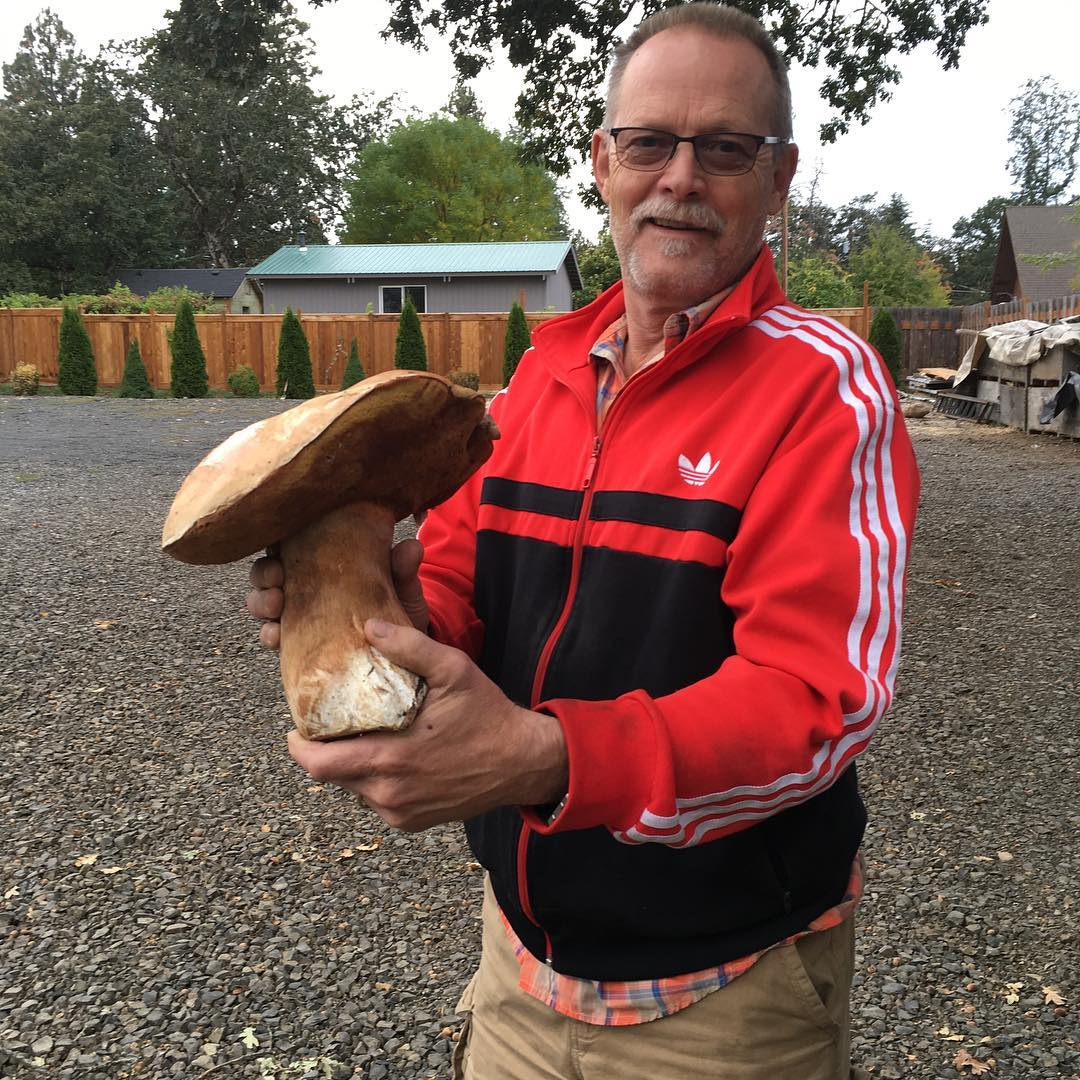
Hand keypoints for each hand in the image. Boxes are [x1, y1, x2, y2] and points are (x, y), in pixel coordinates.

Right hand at [247, 536, 430, 649]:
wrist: (405, 650)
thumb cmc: (398, 607)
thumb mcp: (402, 587)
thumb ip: (402, 569)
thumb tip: (412, 546)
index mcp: (322, 562)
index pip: (290, 545)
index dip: (277, 542)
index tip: (279, 545)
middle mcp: (303, 586)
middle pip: (267, 572)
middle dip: (264, 574)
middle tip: (276, 578)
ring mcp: (297, 615)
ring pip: (262, 603)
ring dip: (261, 601)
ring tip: (276, 604)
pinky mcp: (297, 643)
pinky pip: (273, 637)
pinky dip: (269, 634)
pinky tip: (277, 636)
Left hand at [287, 619, 568, 831]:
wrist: (523, 762)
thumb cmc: (487, 714)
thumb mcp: (453, 669)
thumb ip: (409, 645)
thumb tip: (370, 625)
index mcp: (389, 758)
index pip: (318, 764)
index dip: (299, 745)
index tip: (299, 725)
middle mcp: (388, 793)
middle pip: (331, 777)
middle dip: (323, 752)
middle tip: (329, 726)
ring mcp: (400, 812)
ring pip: (354, 789)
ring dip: (353, 765)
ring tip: (366, 736)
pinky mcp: (413, 822)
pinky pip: (378, 801)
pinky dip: (377, 780)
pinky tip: (394, 756)